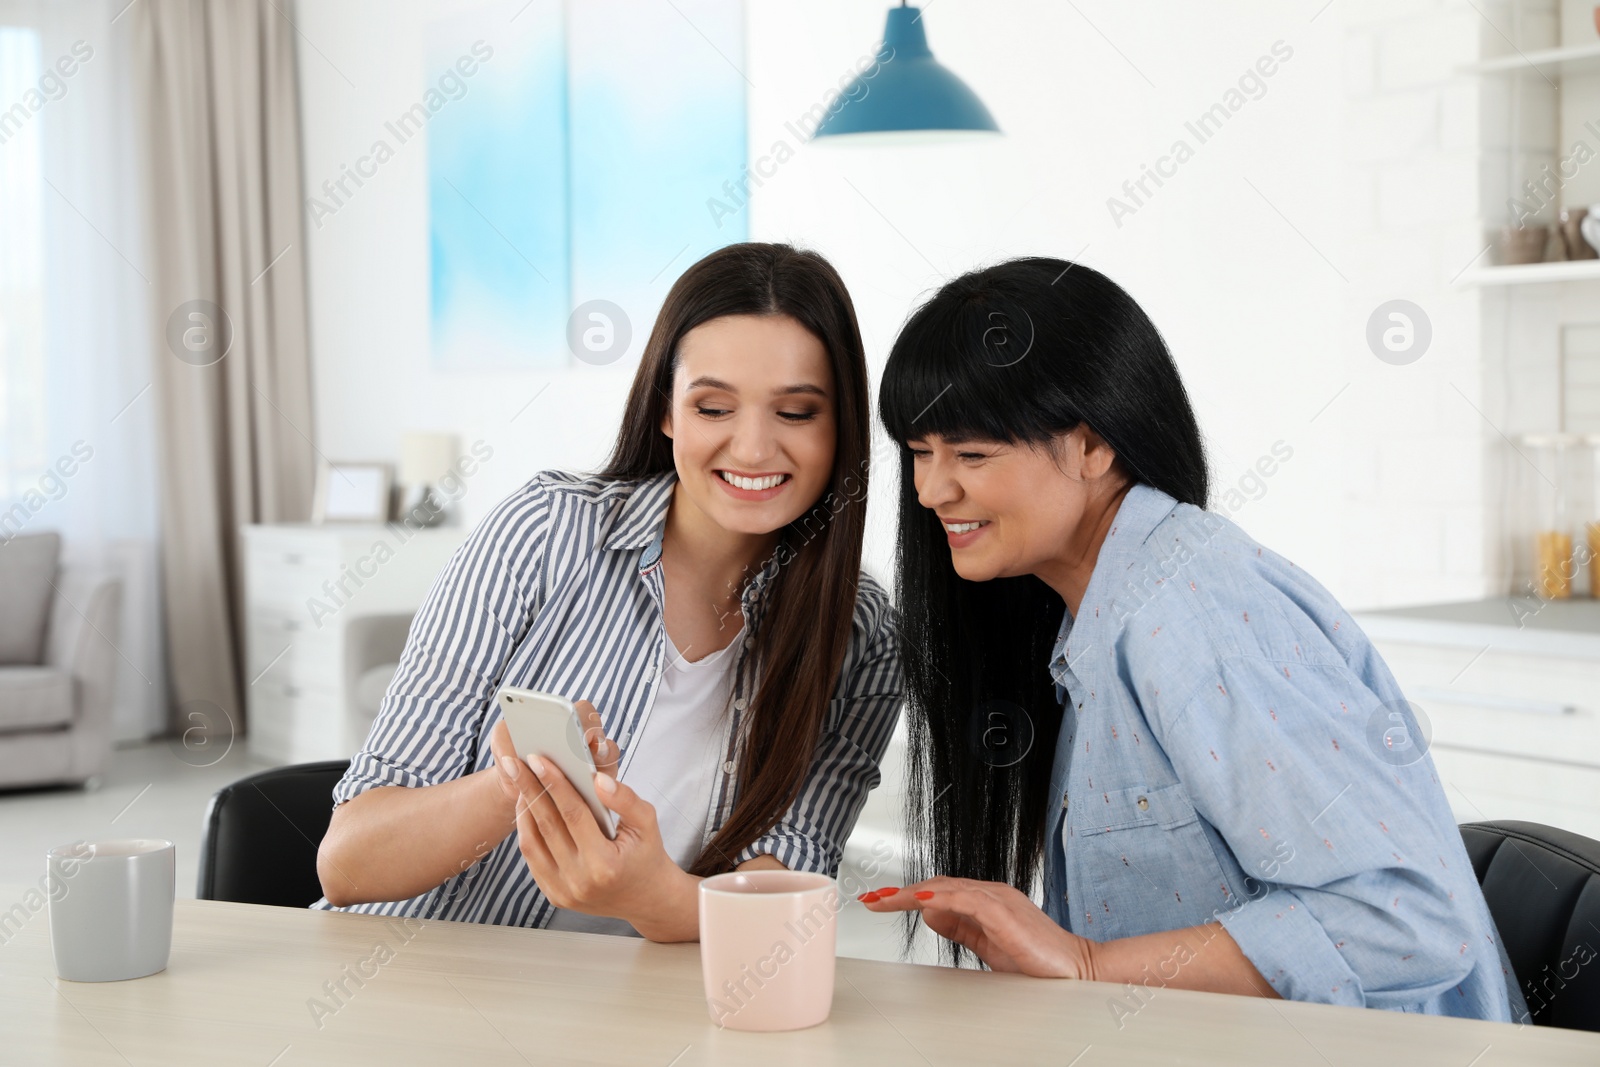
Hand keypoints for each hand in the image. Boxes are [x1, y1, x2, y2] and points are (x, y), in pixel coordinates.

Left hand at [492, 711, 694, 940]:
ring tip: (520, 782)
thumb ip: (625, 799)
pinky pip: (532, 859)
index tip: (537, 759)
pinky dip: (527, 830)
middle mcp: (580, 881)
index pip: (573, 814)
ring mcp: (563, 891)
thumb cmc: (646, 854)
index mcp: (605, 864)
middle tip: (513, 762)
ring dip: (523, 809)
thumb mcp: (647, 822)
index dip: (554, 783)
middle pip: (547, 825)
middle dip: (528, 789)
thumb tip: (598, 780)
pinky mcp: (553, 895)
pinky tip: (529, 808)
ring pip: (531, 843)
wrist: (645, 898)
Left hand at [859, 877, 1095, 978]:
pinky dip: (941, 896)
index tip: (880, 900)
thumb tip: (929, 913)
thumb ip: (959, 927)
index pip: (939, 890)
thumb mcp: (986, 943)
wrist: (1075, 970)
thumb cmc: (1036, 960)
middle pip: (936, 884)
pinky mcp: (1004, 912)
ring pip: (945, 887)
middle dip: (900, 892)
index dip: (907, 894)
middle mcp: (990, 893)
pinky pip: (966, 898)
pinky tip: (919, 900)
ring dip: (911, 893)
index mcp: (986, 899)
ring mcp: (997, 899)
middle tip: (871, 898)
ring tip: (884, 899)